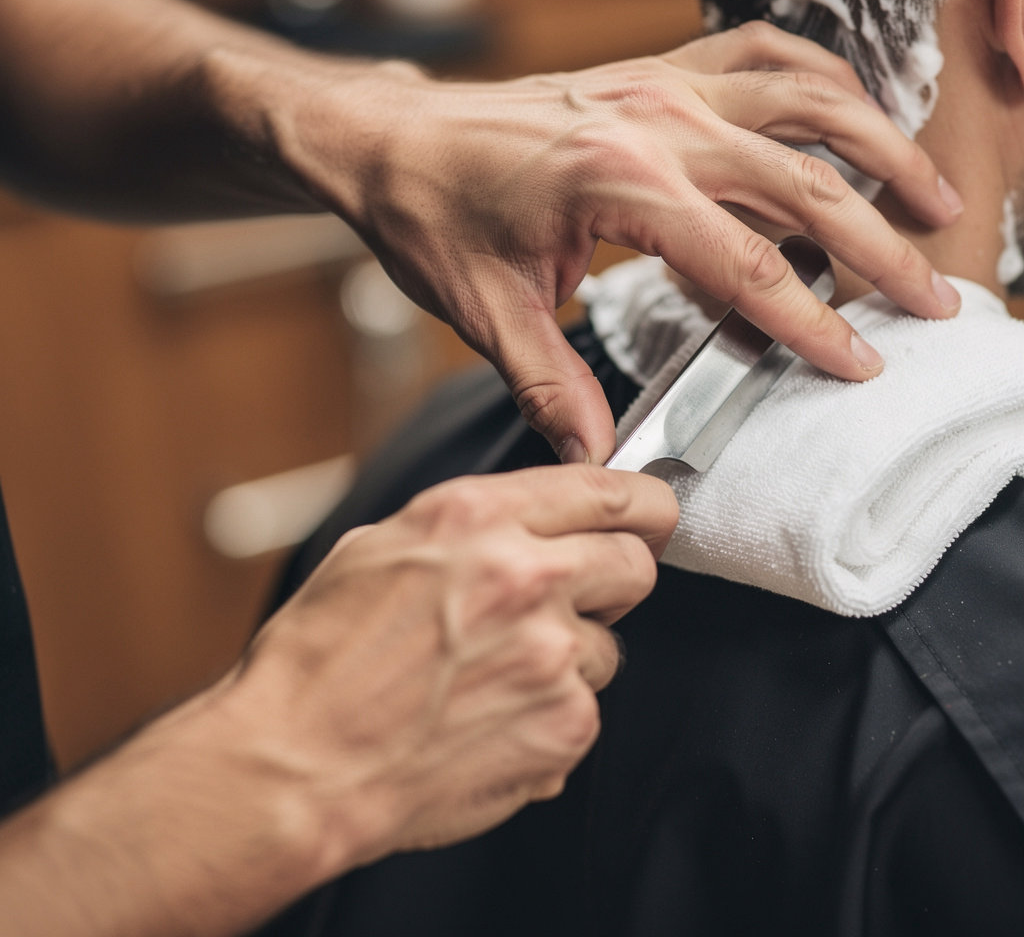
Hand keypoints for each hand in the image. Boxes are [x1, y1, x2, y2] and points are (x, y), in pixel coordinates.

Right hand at [227, 466, 677, 873]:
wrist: (295, 764)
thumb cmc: (320, 658)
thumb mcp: (380, 546)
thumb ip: (471, 526)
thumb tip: (526, 524)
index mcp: (478, 518)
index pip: (610, 489)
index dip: (642, 506)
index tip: (646, 518)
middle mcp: (526, 576)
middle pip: (636, 564)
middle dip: (614, 580)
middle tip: (570, 602)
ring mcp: (552, 653)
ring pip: (608, 647)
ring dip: (568, 659)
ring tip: (493, 679)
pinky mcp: (564, 725)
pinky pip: (586, 709)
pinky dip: (551, 717)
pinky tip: (490, 721)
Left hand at [266, 23, 961, 462]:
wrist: (393, 140)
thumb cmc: (431, 215)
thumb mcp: (483, 311)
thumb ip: (550, 382)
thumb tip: (597, 452)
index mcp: (617, 184)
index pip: (747, 266)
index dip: (811, 324)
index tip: (858, 363)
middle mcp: (655, 121)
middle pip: (802, 184)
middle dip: (878, 246)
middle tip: (931, 298)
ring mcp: (661, 85)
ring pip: (806, 102)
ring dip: (879, 148)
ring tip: (934, 200)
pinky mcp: (655, 71)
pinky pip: (764, 56)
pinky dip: (821, 82)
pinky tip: (852, 115)